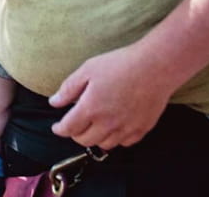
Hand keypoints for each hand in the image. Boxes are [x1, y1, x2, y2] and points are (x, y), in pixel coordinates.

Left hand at [49, 42, 174, 149]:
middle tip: (74, 124)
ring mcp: (125, 129)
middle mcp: (107, 123)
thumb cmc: (121, 64)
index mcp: (91, 108)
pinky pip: (123, 143)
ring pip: (104, 144)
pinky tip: (113, 126)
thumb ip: (69, 88)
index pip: (69, 128)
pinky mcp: (141, 130)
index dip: (59, 129)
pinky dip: (114, 138)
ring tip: (93, 125)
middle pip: (85, 140)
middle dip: (75, 133)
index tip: (57, 127)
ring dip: (94, 137)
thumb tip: (55, 101)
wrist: (154, 67)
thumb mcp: (88, 69)